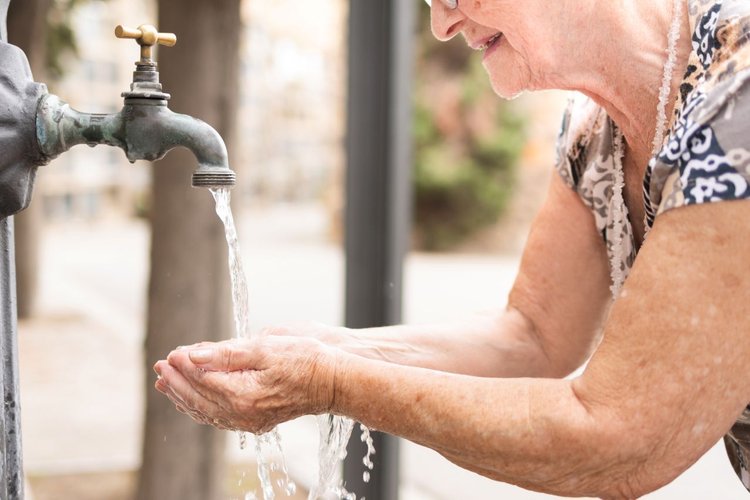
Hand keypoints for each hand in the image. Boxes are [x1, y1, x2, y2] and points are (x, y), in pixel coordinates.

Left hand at [154, 335, 339, 433]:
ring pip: (206, 411)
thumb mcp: (264, 348)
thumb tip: (192, 356)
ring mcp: (249, 420)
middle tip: (159, 366)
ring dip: (183, 396)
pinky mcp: (255, 420)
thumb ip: (226, 354)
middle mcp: (242, 413)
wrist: (333, 381)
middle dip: (176, 382)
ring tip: (165, 383)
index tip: (171, 352)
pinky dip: (201, 406)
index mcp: (242, 395)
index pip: (201, 379)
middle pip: (198, 399)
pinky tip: (192, 399)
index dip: (183, 364)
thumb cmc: (304, 359)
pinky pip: (218, 417)